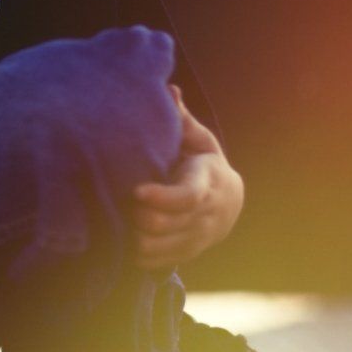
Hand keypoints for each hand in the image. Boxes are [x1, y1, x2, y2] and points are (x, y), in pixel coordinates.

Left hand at [127, 83, 243, 269]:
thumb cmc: (203, 162)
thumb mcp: (198, 139)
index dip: (161, 197)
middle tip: (122, 200)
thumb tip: (169, 89)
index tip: (135, 191)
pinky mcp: (188, 253)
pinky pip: (158, 261)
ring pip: (159, 246)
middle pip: (166, 224)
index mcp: (208, 182)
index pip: (187, 197)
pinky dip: (139, 253)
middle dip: (138, 215)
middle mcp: (206, 215)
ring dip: (135, 235)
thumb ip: (182, 119)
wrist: (229, 201)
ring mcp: (198, 238)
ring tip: (122, 217)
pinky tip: (126, 238)